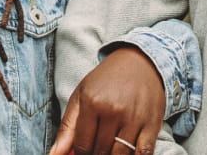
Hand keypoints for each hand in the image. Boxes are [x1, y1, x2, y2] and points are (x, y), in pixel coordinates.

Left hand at [50, 46, 166, 154]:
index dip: (82, 153)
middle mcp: (113, 110)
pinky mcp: (152, 123)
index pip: (83, 145)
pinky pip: (143, 153)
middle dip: (97, 154)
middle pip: (101, 151)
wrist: (141, 61)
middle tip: (98, 147)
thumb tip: (54, 154)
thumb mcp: (81, 96)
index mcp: (92, 103)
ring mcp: (134, 118)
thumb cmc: (107, 80)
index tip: (85, 150)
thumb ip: (67, 127)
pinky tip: (128, 153)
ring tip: (111, 149)